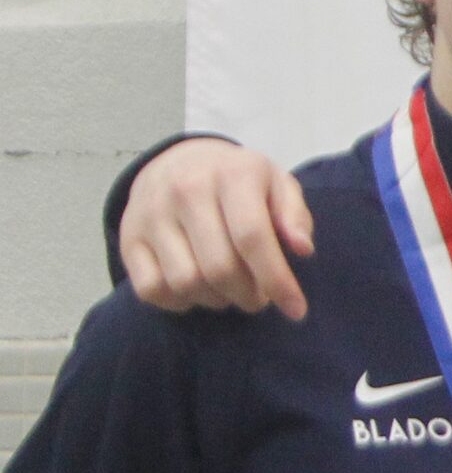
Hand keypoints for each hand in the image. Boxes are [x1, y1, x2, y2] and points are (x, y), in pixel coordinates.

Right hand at [119, 138, 314, 318]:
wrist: (177, 161)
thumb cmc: (239, 182)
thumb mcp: (277, 184)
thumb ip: (294, 215)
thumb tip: (302, 248)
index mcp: (231, 175)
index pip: (252, 238)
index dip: (277, 281)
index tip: (296, 310)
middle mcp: (185, 190)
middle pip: (219, 268)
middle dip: (248, 296)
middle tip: (259, 297)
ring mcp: (151, 214)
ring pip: (186, 283)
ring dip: (217, 300)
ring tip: (230, 290)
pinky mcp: (129, 238)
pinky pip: (152, 290)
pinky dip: (180, 302)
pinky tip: (198, 290)